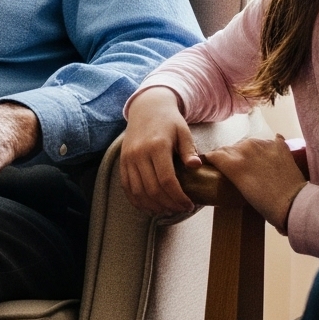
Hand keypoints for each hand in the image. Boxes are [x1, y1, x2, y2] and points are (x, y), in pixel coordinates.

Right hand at [120, 86, 201, 217]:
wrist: (147, 108)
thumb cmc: (169, 122)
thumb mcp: (183, 132)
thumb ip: (189, 150)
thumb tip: (196, 166)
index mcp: (157, 147)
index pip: (167, 180)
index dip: (178, 197)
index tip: (188, 204)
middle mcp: (139, 154)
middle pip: (152, 189)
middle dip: (168, 204)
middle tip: (180, 209)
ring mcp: (128, 159)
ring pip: (138, 191)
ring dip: (152, 205)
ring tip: (166, 210)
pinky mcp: (122, 162)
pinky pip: (126, 186)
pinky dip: (137, 200)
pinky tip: (149, 206)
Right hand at [208, 133, 309, 232]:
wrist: (293, 204)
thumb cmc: (264, 203)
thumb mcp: (239, 187)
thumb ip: (230, 171)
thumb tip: (227, 165)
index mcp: (233, 161)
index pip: (214, 154)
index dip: (212, 160)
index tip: (213, 164)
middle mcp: (246, 148)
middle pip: (230, 147)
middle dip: (230, 156)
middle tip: (236, 168)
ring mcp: (264, 145)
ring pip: (248, 143)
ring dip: (248, 151)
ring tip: (254, 164)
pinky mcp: (279, 145)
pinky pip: (268, 141)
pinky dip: (267, 147)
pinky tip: (268, 155)